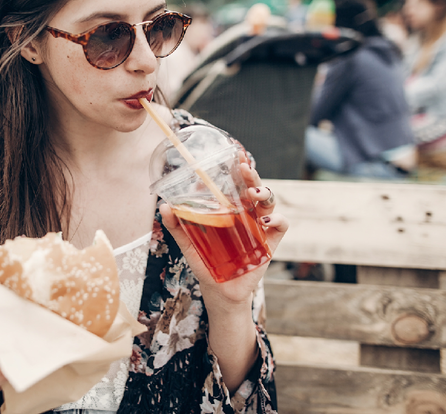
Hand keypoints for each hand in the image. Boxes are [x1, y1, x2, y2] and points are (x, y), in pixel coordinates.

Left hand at [159, 154, 288, 308]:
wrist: (220, 291)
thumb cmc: (206, 263)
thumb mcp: (188, 243)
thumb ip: (176, 225)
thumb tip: (164, 206)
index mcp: (230, 209)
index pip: (237, 184)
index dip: (239, 168)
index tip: (237, 154)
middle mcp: (247, 214)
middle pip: (255, 187)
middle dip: (253, 176)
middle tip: (245, 169)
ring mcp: (261, 227)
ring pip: (269, 202)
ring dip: (265, 193)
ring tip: (254, 194)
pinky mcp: (270, 243)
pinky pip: (281, 225)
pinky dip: (277, 220)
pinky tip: (265, 222)